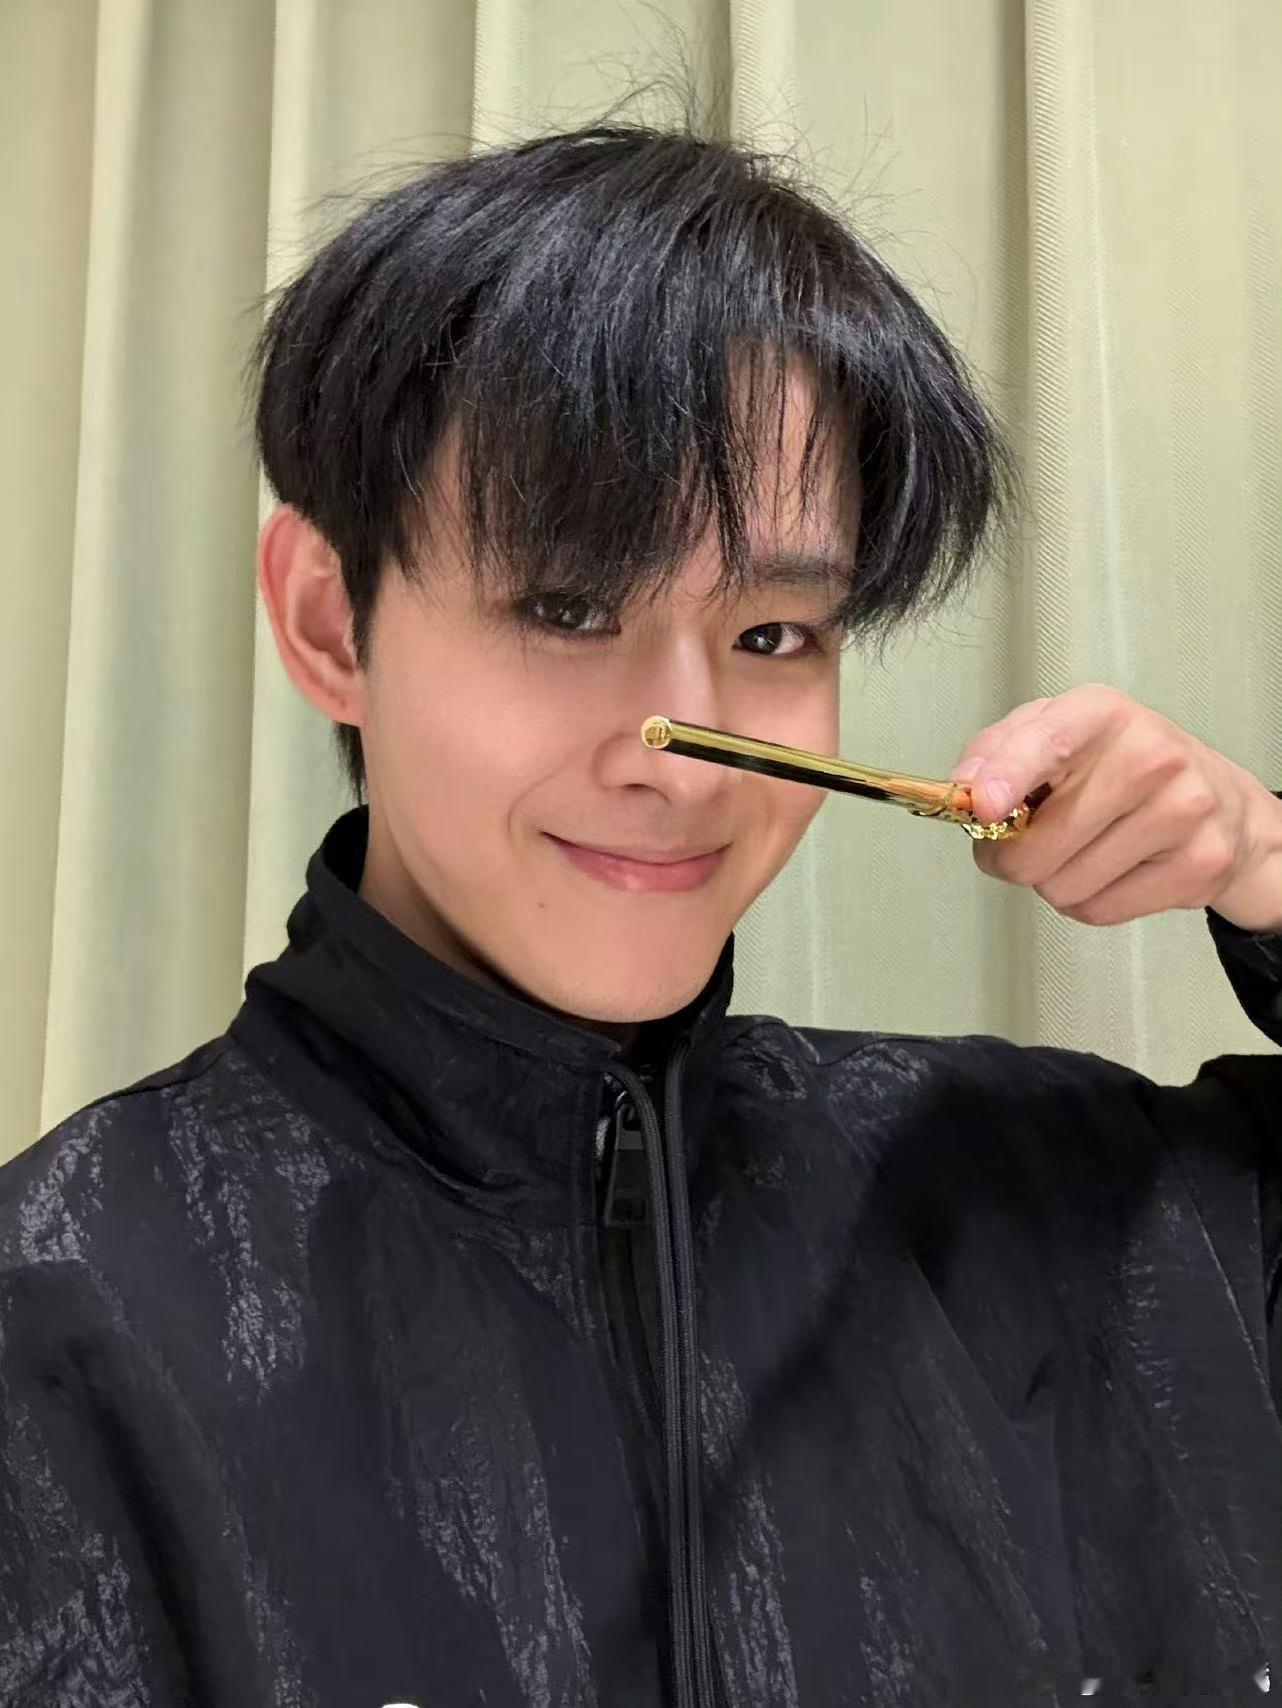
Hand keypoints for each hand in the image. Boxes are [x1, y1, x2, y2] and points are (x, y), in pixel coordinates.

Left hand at [949, 683, 1281, 931]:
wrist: (1218, 800)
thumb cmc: (1118, 764)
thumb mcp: (1055, 731)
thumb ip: (998, 751)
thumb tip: (964, 789)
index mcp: (1103, 713)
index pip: (1050, 742)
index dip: (1007, 777)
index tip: (982, 807)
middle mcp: (1150, 757)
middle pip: (1037, 846)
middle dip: (1011, 857)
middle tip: (1024, 841)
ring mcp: (1181, 811)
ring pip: (1063, 886)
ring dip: (1052, 880)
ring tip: (1081, 850)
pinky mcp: (1199, 865)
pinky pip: (1099, 910)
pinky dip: (1088, 901)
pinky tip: (1111, 870)